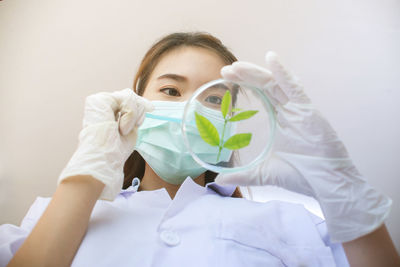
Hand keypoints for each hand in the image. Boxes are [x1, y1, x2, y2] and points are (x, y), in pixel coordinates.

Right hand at [58, 88, 152, 200]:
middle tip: (138, 124)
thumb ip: (133, 114)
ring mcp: (98, 101)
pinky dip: (130, 115)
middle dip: (139, 109)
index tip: (151, 109)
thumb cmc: (116, 149)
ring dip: (133, 115)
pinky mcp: (98, 100)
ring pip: (129, 96)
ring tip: (124, 130)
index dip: (140, 104)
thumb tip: (145, 103)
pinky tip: (122, 128)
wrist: (104, 158)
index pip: (127, 100)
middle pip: (129, 95)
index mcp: (106, 111)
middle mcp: (101, 105)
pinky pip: (125, 99)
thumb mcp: (130, 127)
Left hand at [215, 52, 391, 242]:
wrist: (326, 184)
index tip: (224, 79)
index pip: (260, 95)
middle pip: (264, 86)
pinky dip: (283, 73)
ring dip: (256, 73)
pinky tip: (271, 59)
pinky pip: (294, 87)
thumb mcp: (264, 173)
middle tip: (226, 70)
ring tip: (237, 66)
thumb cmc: (302, 176)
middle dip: (245, 75)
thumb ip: (242, 175)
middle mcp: (288, 111)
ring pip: (275, 83)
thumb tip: (219, 181)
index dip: (244, 85)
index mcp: (280, 121)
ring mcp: (298, 109)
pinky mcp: (307, 110)